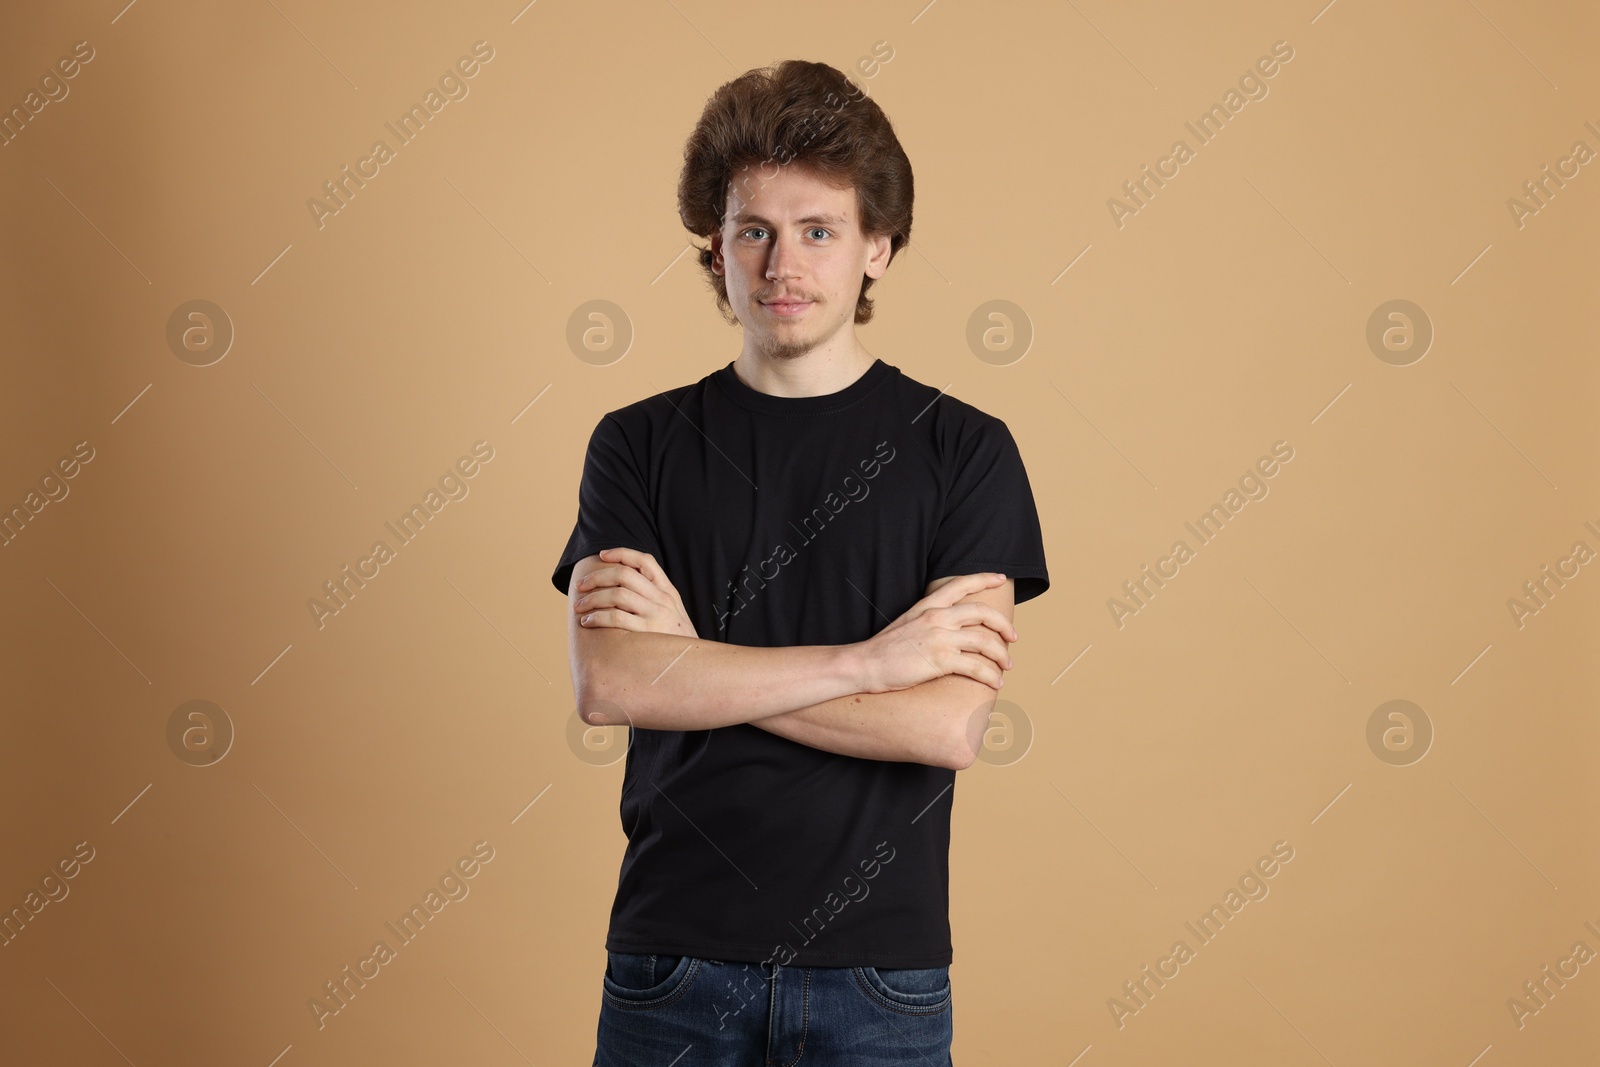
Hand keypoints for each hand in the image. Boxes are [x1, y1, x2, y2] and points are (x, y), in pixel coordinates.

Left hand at [573, 547, 698, 638]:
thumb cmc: (677, 639)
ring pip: (617, 594)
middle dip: (596, 577)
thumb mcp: (674, 612)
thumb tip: (624, 587)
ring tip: (579, 606)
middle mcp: (662, 599)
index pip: (645, 561)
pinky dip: (597, 617)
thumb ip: (655, 598)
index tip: (602, 555)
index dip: (621, 553)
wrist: (694, 664)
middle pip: (624, 574)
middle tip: (580, 586)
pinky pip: (616, 618)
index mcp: (668, 590)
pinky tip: (588, 622)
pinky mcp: (648, 632)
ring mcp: (656, 615)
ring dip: (592, 598)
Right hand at [855, 573, 1015, 692]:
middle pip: (982, 613)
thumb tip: (951, 627)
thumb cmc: (885, 649)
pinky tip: (995, 682)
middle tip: (1013, 637)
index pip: (960, 584)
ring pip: (985, 641)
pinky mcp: (940, 660)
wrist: (865, 664)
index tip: (1000, 578)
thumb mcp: (908, 623)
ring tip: (1007, 666)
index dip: (984, 578)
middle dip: (1004, 625)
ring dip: (1002, 655)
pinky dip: (991, 676)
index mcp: (928, 606)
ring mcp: (939, 638)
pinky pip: (976, 667)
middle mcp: (937, 617)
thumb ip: (930, 619)